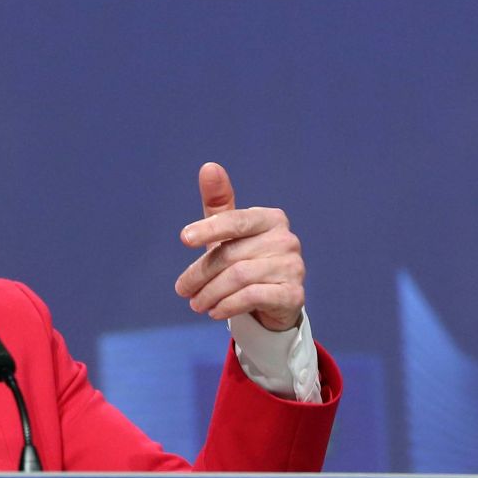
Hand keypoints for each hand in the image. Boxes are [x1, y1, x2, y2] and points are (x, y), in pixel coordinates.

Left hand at [173, 162, 304, 331]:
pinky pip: (253, 296)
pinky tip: (214, 311)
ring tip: (195, 303)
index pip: (236, 220)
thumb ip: (218, 202)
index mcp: (270, 219)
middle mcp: (286, 240)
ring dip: (210, 293)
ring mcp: (294, 267)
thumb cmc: (245, 259)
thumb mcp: (228, 233)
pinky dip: (228, 305)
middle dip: (200, 274)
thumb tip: (209, 166)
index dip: (208, 228)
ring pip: (239, 277)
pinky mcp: (295, 294)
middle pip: (230, 255)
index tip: (184, 239)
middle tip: (182, 289)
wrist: (272, 303)